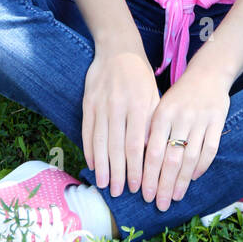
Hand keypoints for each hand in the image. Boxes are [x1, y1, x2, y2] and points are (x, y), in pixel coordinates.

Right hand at [82, 46, 160, 196]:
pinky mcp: (88, 103)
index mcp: (139, 106)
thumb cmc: (141, 77)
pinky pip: (87, 131)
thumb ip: (153, 124)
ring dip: (102, 166)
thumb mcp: (155, 96)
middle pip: (117, 148)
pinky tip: (92, 164)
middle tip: (119, 193)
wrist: (118, 49)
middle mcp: (119, 107)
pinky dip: (89, 149)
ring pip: (100, 142)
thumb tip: (152, 154)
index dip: (136, 168)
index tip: (138, 187)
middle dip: (118, 173)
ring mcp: (101, 105)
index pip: (136, 145)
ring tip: (103, 184)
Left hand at [141, 62, 230, 210]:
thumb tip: (139, 163)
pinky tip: (193, 178)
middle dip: (164, 185)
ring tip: (176, 197)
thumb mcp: (160, 106)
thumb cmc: (179, 95)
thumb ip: (151, 131)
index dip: (148, 175)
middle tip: (160, 204)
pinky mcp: (217, 122)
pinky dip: (201, 166)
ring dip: (182, 181)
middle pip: (171, 159)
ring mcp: (200, 120)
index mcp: (162, 114)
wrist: (208, 73)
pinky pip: (209, 150)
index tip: (144, 194)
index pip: (153, 151)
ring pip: (190, 158)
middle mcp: (181, 118)